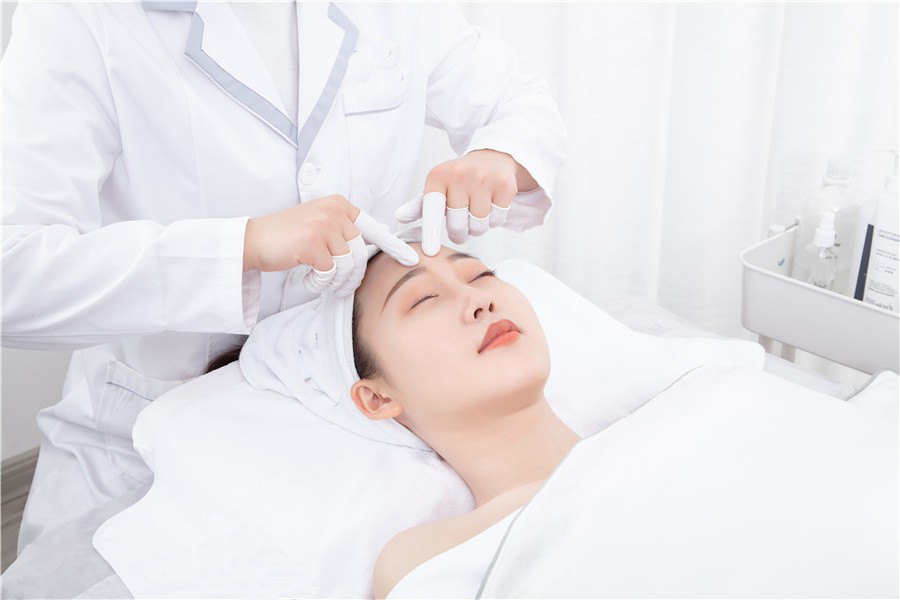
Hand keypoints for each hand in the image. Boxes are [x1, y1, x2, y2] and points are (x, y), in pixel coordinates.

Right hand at [243, 195, 418, 295]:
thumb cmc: (287, 238)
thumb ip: (345, 230)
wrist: (252, 240)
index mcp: (339, 205)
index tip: (412, 259)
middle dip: (352, 276)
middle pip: (361, 254)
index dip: (394, 246)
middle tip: (337, 284)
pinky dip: (320, 282)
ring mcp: (323, 225)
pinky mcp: (312, 243)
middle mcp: (334, 211)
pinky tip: (308, 277)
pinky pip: (330, 273)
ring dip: (336, 281)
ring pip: (348, 266)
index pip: (374, 228)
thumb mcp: (320, 225)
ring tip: (320, 280)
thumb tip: (379, 237)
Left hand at [394, 149, 530, 254]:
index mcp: (438, 176)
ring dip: (477, 227)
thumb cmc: (459, 179)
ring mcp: (485, 178)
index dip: (431, 232)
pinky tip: (490, 206)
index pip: (432, 210)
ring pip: (479, 226)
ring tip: (475, 213)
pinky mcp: (505, 186)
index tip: (430, 251)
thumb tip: (400, 217)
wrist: (491, 158)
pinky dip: (494, 220)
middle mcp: (460, 174)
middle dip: (459, 232)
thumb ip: (419, 205)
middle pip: (458, 225)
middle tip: (460, 225)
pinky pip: (497, 220)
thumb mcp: (437, 187)